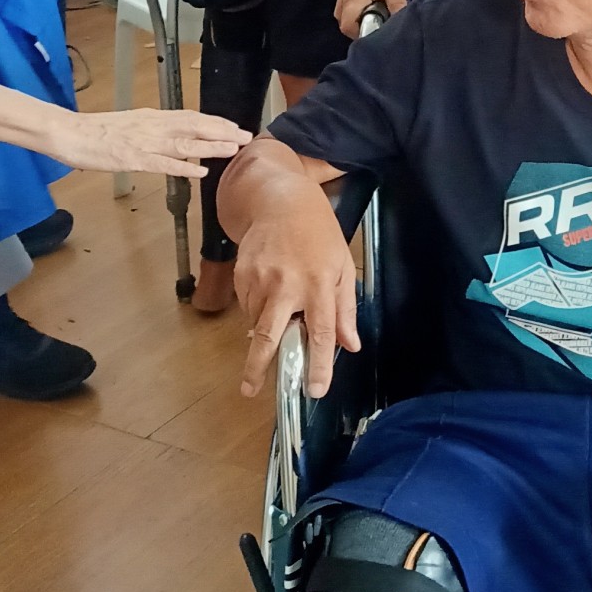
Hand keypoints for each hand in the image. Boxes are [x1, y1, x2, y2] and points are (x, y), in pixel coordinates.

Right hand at [50, 108, 247, 176]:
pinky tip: (200, 170)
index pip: (190, 117)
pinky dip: (183, 166)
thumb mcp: (129, 124)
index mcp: (152, 117)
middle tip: (246, 136)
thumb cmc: (95, 132)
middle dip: (222, 131)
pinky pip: (163, 163)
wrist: (68, 132)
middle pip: (194, 126)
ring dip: (210, 146)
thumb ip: (151, 130)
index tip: (234, 126)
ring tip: (233, 149)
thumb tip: (170, 136)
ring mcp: (144, 142)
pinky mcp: (133, 158)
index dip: (214, 121)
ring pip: (184, 143)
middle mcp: (153, 126)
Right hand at [235, 198, 358, 398]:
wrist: (281, 202)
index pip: (321, 333)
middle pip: (271, 335)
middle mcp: (288, 285)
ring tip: (279, 308)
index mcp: (320, 284)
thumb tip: (350, 345)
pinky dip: (257, 308)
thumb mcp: (342, 266)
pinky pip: (247, 305)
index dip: (319, 365)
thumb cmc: (318, 234)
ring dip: (266, 329)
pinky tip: (269, 289)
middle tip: (250, 389)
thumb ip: (345, 309)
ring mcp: (260, 280)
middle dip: (258, 366)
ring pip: (258, 322)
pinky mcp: (242, 274)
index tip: (316, 389)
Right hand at [334, 0, 407, 37]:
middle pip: (358, 36)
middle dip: (375, 34)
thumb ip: (397, 0)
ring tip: (383, 20)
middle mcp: (341, 14)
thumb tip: (404, 21)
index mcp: (352, 4)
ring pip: (356, 34)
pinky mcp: (342, 18)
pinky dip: (366, 26)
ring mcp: (340, 17)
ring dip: (371, 30)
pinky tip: (376, 19)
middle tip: (389, 26)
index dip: (375, 36)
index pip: (358, 32)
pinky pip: (355, 29)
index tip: (390, 32)